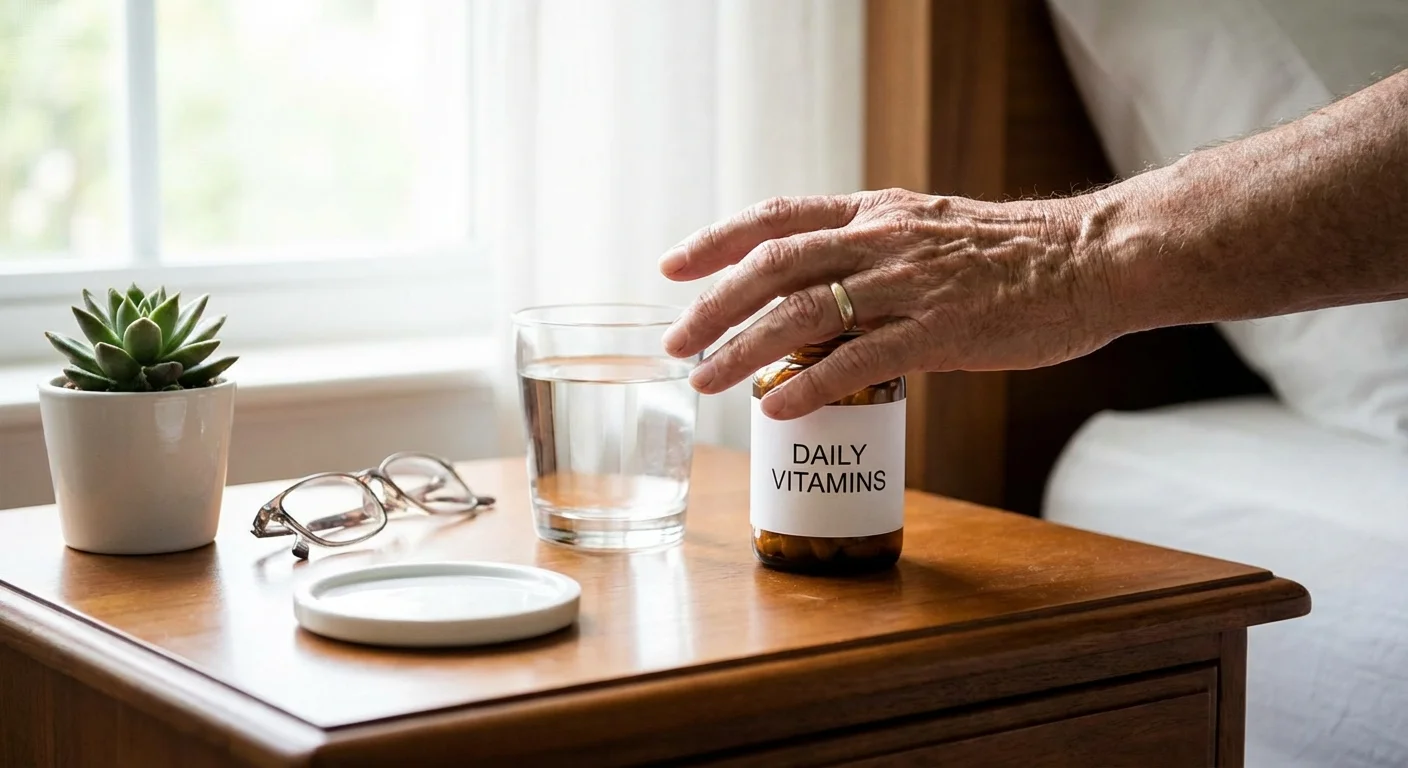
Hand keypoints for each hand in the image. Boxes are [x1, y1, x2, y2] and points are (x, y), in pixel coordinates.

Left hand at [658, 188, 1118, 418]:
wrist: (1090, 259)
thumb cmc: (1012, 255)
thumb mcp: (928, 232)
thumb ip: (873, 255)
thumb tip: (817, 299)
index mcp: (875, 213)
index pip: (776, 217)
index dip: (716, 240)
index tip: (672, 267)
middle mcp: (881, 240)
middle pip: (772, 266)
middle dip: (713, 307)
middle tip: (674, 343)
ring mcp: (909, 285)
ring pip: (802, 313)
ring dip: (743, 349)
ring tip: (705, 381)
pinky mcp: (941, 332)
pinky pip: (859, 360)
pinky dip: (811, 385)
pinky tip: (777, 407)